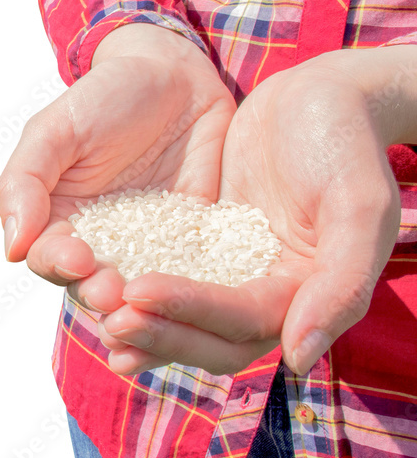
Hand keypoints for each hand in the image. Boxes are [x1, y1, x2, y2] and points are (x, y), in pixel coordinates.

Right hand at [0, 23, 235, 311]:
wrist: (176, 74)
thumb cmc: (105, 95)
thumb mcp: (55, 129)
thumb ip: (25, 182)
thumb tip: (12, 247)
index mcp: (56, 220)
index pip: (48, 258)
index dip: (57, 264)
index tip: (76, 258)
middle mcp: (99, 243)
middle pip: (91, 286)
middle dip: (100, 294)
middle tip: (114, 292)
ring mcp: (148, 248)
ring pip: (139, 294)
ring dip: (141, 307)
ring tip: (147, 304)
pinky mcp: (193, 245)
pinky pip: (192, 277)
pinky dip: (191, 294)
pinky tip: (196, 300)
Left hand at [101, 48, 407, 375]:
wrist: (323, 96)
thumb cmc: (347, 142)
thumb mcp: (359, 205)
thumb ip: (341, 285)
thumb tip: (298, 360)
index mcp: (308, 293)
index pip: (244, 321)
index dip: (191, 311)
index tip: (138, 291)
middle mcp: (272, 294)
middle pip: (211, 336)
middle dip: (161, 332)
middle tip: (111, 319)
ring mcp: (236, 270)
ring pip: (186, 316)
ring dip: (146, 323)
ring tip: (99, 315)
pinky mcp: (208, 245)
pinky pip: (172, 276)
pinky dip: (142, 289)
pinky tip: (102, 285)